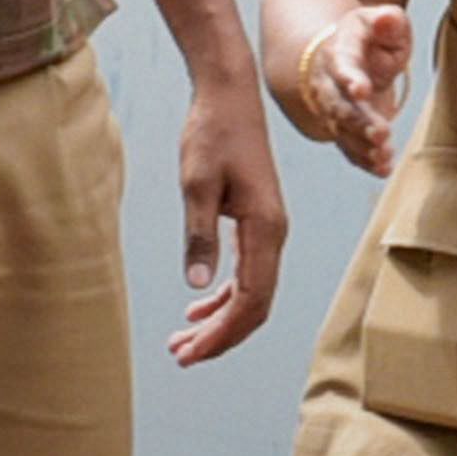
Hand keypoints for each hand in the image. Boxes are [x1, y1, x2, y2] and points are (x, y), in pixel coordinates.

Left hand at [168, 67, 288, 365]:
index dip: (222, 332)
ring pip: (253, 292)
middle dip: (221, 335)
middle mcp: (275, 236)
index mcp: (266, 229)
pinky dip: (225, 296)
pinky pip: (249, 273)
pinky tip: (198, 305)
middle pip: (256, 305)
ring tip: (184, 338)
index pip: (251, 299)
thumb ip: (200, 236)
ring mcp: (270, 231)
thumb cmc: (212, 136)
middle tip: (181, 355)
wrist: (230, 99)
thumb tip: (195, 287)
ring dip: (221, 320)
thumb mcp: (196, 186)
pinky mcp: (258, 224)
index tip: (190, 352)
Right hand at [288, 1, 414, 175]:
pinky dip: (364, 159)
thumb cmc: (367, 37)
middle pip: (339, 105)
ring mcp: (335, 109)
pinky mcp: (345, 128)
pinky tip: (382, 169)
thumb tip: (388, 17)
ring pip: (343, 130)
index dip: (350, 77)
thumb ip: (387, 21)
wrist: (339, 54)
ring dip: (362, 145)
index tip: (361, 89)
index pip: (342, 66)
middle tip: (381, 134)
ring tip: (383, 157)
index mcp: (339, 53)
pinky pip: (350, 146)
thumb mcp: (379, 21)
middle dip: (358, 120)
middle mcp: (330, 84)